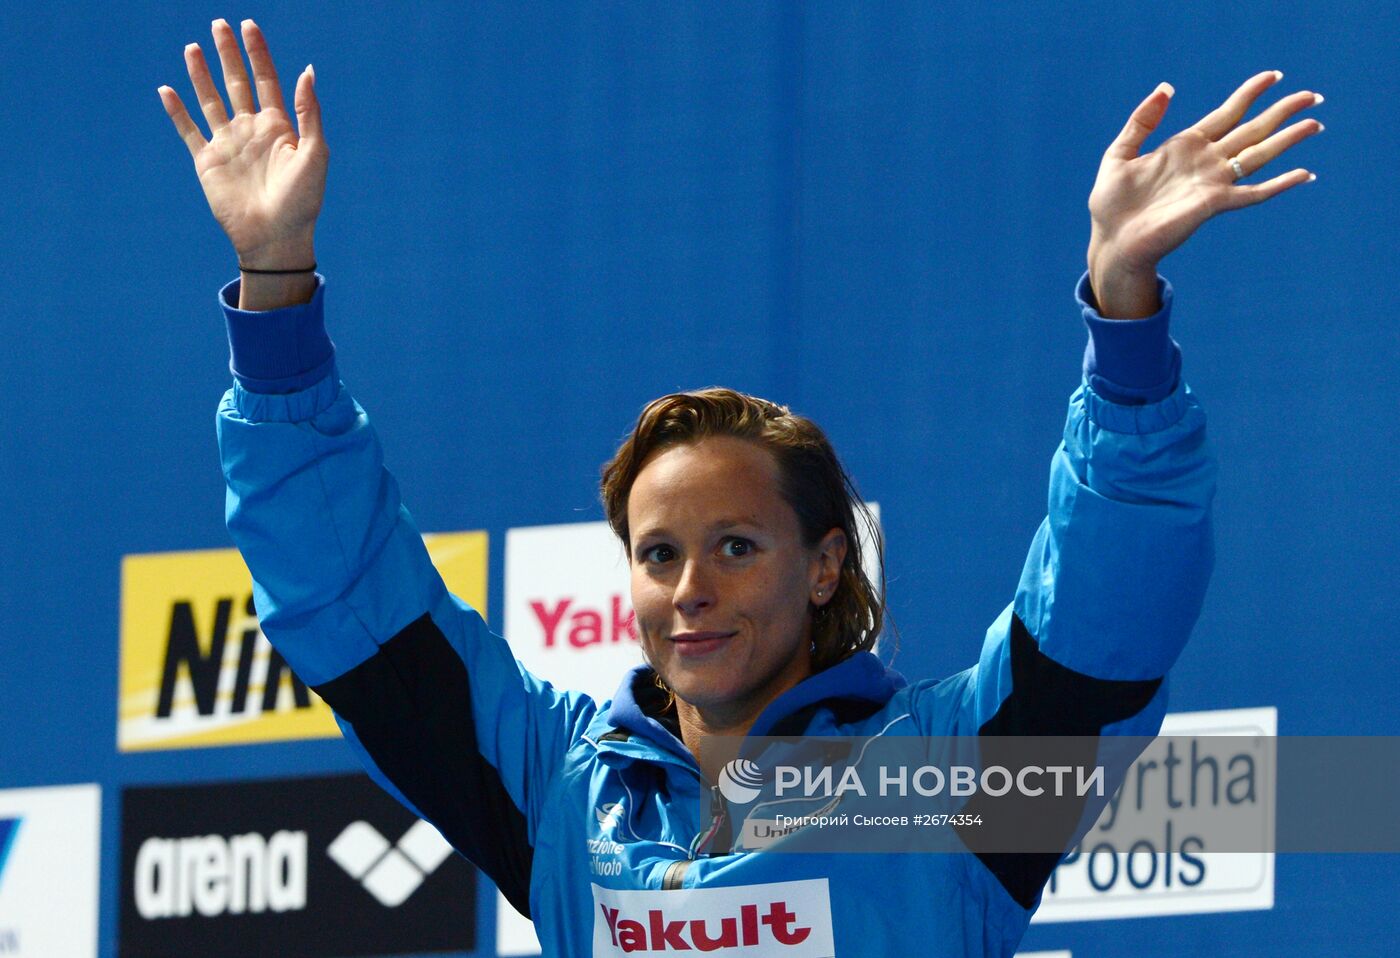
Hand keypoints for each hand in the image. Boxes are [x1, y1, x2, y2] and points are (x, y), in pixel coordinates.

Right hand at [158, 19, 325, 268]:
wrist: (275, 238)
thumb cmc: (302, 201)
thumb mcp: (315, 154)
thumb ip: (308, 112)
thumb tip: (307, 70)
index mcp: (279, 127)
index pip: (266, 79)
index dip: (258, 52)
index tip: (249, 25)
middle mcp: (251, 131)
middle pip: (236, 82)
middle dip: (228, 54)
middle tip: (218, 24)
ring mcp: (228, 145)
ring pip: (210, 100)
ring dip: (201, 74)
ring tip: (192, 47)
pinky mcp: (207, 162)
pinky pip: (189, 131)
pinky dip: (177, 112)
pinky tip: (167, 90)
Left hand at [1086, 71, 1323, 317]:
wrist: (1112, 240)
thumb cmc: (1112, 203)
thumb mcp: (1120, 154)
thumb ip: (1142, 120)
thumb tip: (1167, 87)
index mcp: (1185, 146)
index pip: (1226, 113)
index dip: (1249, 93)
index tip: (1273, 76)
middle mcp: (1205, 162)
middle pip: (1251, 130)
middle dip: (1282, 112)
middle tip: (1311, 95)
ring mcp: (1211, 183)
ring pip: (1259, 155)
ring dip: (1288, 139)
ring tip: (1315, 123)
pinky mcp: (1212, 204)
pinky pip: (1253, 193)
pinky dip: (1279, 184)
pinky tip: (1304, 174)